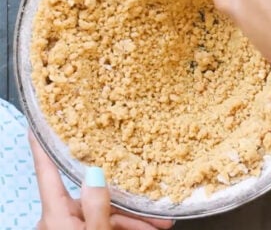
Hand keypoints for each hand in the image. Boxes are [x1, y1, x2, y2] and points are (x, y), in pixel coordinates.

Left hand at [29, 131, 173, 229]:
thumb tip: (95, 173)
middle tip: (156, 212)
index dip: (42, 146)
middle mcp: (59, 219)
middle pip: (93, 198)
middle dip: (128, 205)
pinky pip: (103, 226)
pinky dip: (124, 228)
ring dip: (132, 220)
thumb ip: (97, 208)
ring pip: (103, 214)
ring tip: (161, 225)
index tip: (37, 124)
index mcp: (56, 215)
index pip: (47, 171)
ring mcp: (70, 228)